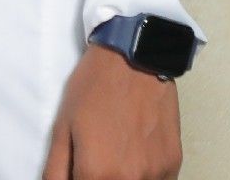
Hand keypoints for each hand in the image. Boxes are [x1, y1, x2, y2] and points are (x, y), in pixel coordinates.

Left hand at [43, 42, 181, 179]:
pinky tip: (133, 155)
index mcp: (99, 174)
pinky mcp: (173, 164)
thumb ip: (56, 172)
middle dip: (98, 178)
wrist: (134, 60)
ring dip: (121, 178)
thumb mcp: (61, 128)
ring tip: (114, 154)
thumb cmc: (94, 89)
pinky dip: (142, 176)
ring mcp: (156, 174)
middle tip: (94, 160)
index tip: (79, 172)